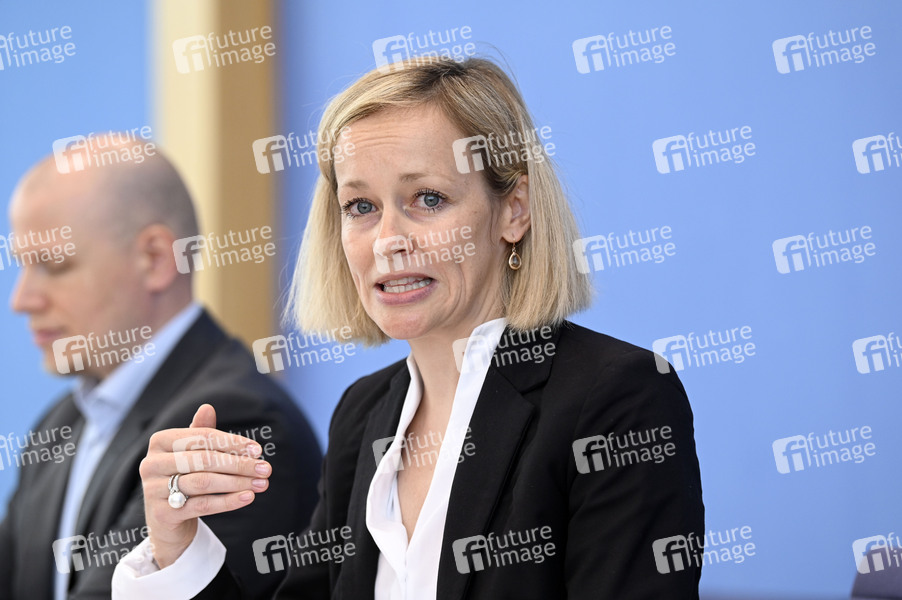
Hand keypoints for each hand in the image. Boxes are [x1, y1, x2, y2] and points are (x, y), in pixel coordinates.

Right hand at [139, 404, 270, 567]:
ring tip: (261, 484)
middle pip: (204, 460)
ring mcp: (154, 489)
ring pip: (204, 482)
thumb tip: (208, 407)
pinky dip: (228, 501)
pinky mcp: (163, 513)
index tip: (258, 450)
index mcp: (160, 441)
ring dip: (237, 482)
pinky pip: (202, 505)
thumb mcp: (192, 453)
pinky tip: (247, 497)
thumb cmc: (183, 477)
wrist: (166, 519)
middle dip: (239, 464)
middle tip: (265, 469)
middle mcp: (151, 463)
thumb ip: (201, 432)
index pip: (202, 437)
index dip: (232, 443)